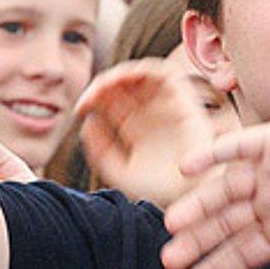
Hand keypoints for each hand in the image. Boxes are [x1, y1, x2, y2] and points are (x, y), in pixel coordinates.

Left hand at [73, 59, 218, 210]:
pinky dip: (146, 69)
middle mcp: (150, 114)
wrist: (190, 198)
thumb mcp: (118, 172)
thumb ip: (99, 150)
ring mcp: (167, 106)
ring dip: (121, 73)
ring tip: (104, 86)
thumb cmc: (158, 191)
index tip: (79, 109)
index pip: (111, 102)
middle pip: (123, 86)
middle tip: (89, 97)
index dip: (92, 99)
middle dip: (102, 85)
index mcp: (135, 128)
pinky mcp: (185, 101)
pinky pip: (167, 74)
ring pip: (142, 75)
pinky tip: (127, 79)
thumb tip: (87, 121)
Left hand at [161, 100, 269, 268]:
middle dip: (198, 242)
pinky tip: (187, 168)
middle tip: (169, 260)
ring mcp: (269, 170)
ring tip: (173, 224)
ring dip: (198, 205)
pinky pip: (237, 146)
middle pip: (225, 225)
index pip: (241, 254)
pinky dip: (212, 153)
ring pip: (224, 190)